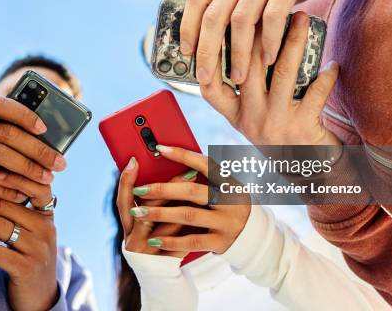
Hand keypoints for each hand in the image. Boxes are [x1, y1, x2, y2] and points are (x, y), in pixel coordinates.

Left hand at [0, 195, 58, 310]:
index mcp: (46, 215)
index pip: (36, 185)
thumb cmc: (26, 258)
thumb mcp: (28, 232)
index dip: (15, 176)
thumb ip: (15, 212)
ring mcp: (38, 247)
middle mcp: (45, 227)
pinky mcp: (26, 267)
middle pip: (3, 202)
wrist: (40, 298)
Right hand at [117, 157, 196, 257]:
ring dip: (181, 206)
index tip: (134, 160)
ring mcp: (145, 251)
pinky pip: (178, 242)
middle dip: (164, 189)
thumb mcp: (153, 221)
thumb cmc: (159, 241)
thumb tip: (173, 169)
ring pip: (163, 226)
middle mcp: (132, 237)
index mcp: (128, 224)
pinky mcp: (162, 260)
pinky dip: (190, 227)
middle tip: (186, 171)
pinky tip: (204, 214)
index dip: (126, 180)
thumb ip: (158, 201)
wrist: (161, 276)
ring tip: (197, 188)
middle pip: (144, 210)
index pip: (122, 199)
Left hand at [128, 146, 249, 253]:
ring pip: (188, 216)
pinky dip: (171, 240)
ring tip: (139, 212)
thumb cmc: (227, 204)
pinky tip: (154, 239)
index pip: (205, 164)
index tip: (160, 148)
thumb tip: (171, 157)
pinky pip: (191, 241)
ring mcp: (226, 222)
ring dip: (160, 213)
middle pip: (192, 191)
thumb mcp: (224, 187)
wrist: (252, 236)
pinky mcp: (220, 242)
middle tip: (139, 189)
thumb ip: (204, 177)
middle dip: (162, 189)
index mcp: (230, 182)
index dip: (183, 155)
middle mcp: (230, 201)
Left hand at [180, 0, 356, 83]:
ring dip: (238, 53)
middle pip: (215, 13)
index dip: (188, 27)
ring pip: (242, 18)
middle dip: (208, 50)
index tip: (187, 53)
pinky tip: (269, 60)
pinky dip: (269, 41)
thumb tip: (212, 43)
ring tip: (240, 77)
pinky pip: (273, 15)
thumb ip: (238, 4)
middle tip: (206, 76)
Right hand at [199, 11, 340, 145]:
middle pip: (248, 68)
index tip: (220, 26)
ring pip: (282, 73)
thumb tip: (245, 41)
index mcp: (235, 115)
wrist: (307, 171)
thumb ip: (245, 91)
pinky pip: (316, 94)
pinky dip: (326, 76)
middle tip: (269, 2)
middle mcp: (250, 119)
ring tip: (303, 17)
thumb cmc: (280, 134)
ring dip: (294, 41)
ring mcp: (275, 123)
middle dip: (259, 31)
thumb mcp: (253, 118)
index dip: (211, 57)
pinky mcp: (302, 128)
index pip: (209, 87)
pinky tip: (333, 63)